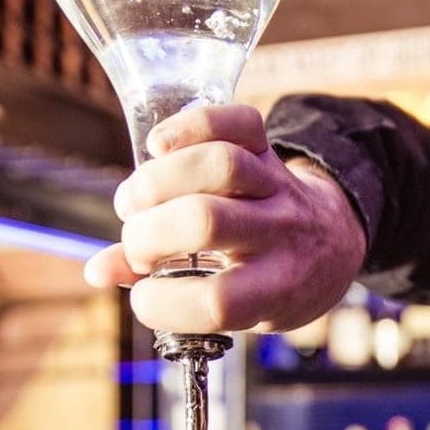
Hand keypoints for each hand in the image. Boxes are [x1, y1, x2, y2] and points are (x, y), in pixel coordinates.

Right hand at [82, 104, 365, 332]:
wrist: (332, 243)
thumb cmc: (269, 283)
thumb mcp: (236, 307)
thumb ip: (169, 290)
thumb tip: (97, 270)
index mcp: (276, 289)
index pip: (219, 300)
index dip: (164, 302)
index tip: (143, 295)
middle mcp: (282, 236)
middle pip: (206, 221)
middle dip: (150, 232)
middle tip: (138, 241)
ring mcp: (278, 188)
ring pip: (218, 165)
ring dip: (158, 181)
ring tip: (136, 201)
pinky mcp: (269, 149)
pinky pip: (237, 122)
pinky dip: (190, 125)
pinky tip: (159, 146)